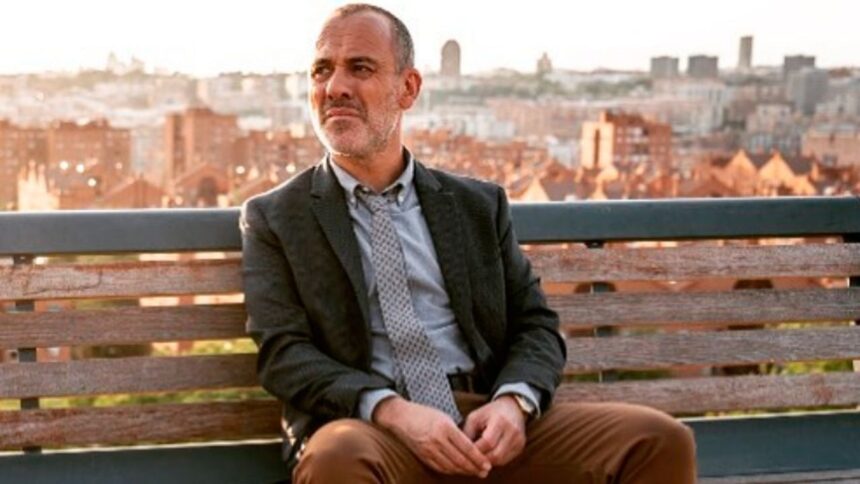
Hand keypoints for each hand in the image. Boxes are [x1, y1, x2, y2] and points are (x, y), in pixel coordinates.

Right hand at [374, 397, 491, 476]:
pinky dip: (451, 471)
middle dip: (474, 468)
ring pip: (451, 466)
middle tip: (485, 472)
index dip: (478, 458)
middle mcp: (437, 440)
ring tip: (475, 473)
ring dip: (464, 471)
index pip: (466, 447)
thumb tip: (472, 448)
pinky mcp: (423, 456)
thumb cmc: (424, 414)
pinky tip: (459, 471)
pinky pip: (440, 467)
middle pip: (460, 459)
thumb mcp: (444, 417)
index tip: (488, 464)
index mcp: (445, 427)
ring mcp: (429, 450)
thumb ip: (457, 432)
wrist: (401, 418)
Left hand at [462, 395, 526, 466]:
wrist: (512, 408)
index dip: (475, 451)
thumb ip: (467, 433)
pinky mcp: (520, 447)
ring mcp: (519, 440)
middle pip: (495, 455)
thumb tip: (461, 452)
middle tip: (469, 461)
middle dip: (480, 460)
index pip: (487, 442)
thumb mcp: (475, 417)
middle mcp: (513, 431)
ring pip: (500, 460)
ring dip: (487, 463)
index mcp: (500, 421)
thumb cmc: (489, 413)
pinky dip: (494, 461)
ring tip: (475, 461)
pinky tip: (486, 458)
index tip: (464, 454)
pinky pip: (505, 460)